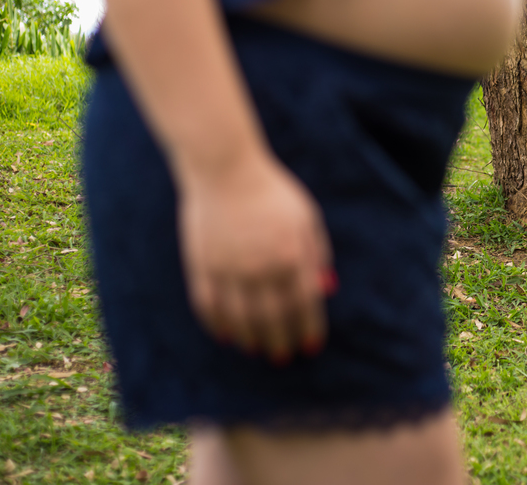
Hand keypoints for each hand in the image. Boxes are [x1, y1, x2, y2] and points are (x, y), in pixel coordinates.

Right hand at [177, 148, 333, 363]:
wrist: (226, 169)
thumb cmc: (273, 192)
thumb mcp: (307, 218)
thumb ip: (317, 253)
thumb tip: (324, 289)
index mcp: (292, 255)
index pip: (304, 304)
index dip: (308, 328)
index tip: (311, 346)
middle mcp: (262, 267)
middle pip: (274, 318)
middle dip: (281, 341)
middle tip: (283, 356)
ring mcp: (229, 269)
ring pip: (241, 318)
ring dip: (251, 339)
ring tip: (258, 350)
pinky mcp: (202, 265)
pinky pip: (209, 305)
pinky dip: (218, 325)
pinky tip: (227, 335)